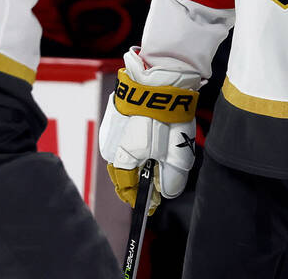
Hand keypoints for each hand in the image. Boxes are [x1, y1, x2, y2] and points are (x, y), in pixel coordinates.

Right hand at [99, 48, 200, 213]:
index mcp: (122, 158)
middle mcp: (110, 146)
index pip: (126, 188)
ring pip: (122, 155)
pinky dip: (135, 145)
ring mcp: (111, 130)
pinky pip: (122, 139)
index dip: (139, 199)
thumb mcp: (177, 155)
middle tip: (156, 185)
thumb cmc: (167, 118)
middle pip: (122, 173)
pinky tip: (149, 141)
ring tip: (155, 162)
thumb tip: (165, 192)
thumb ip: (172, 180)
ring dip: (136, 162)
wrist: (160, 82)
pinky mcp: (115, 116)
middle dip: (137, 181)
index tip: (151, 204)